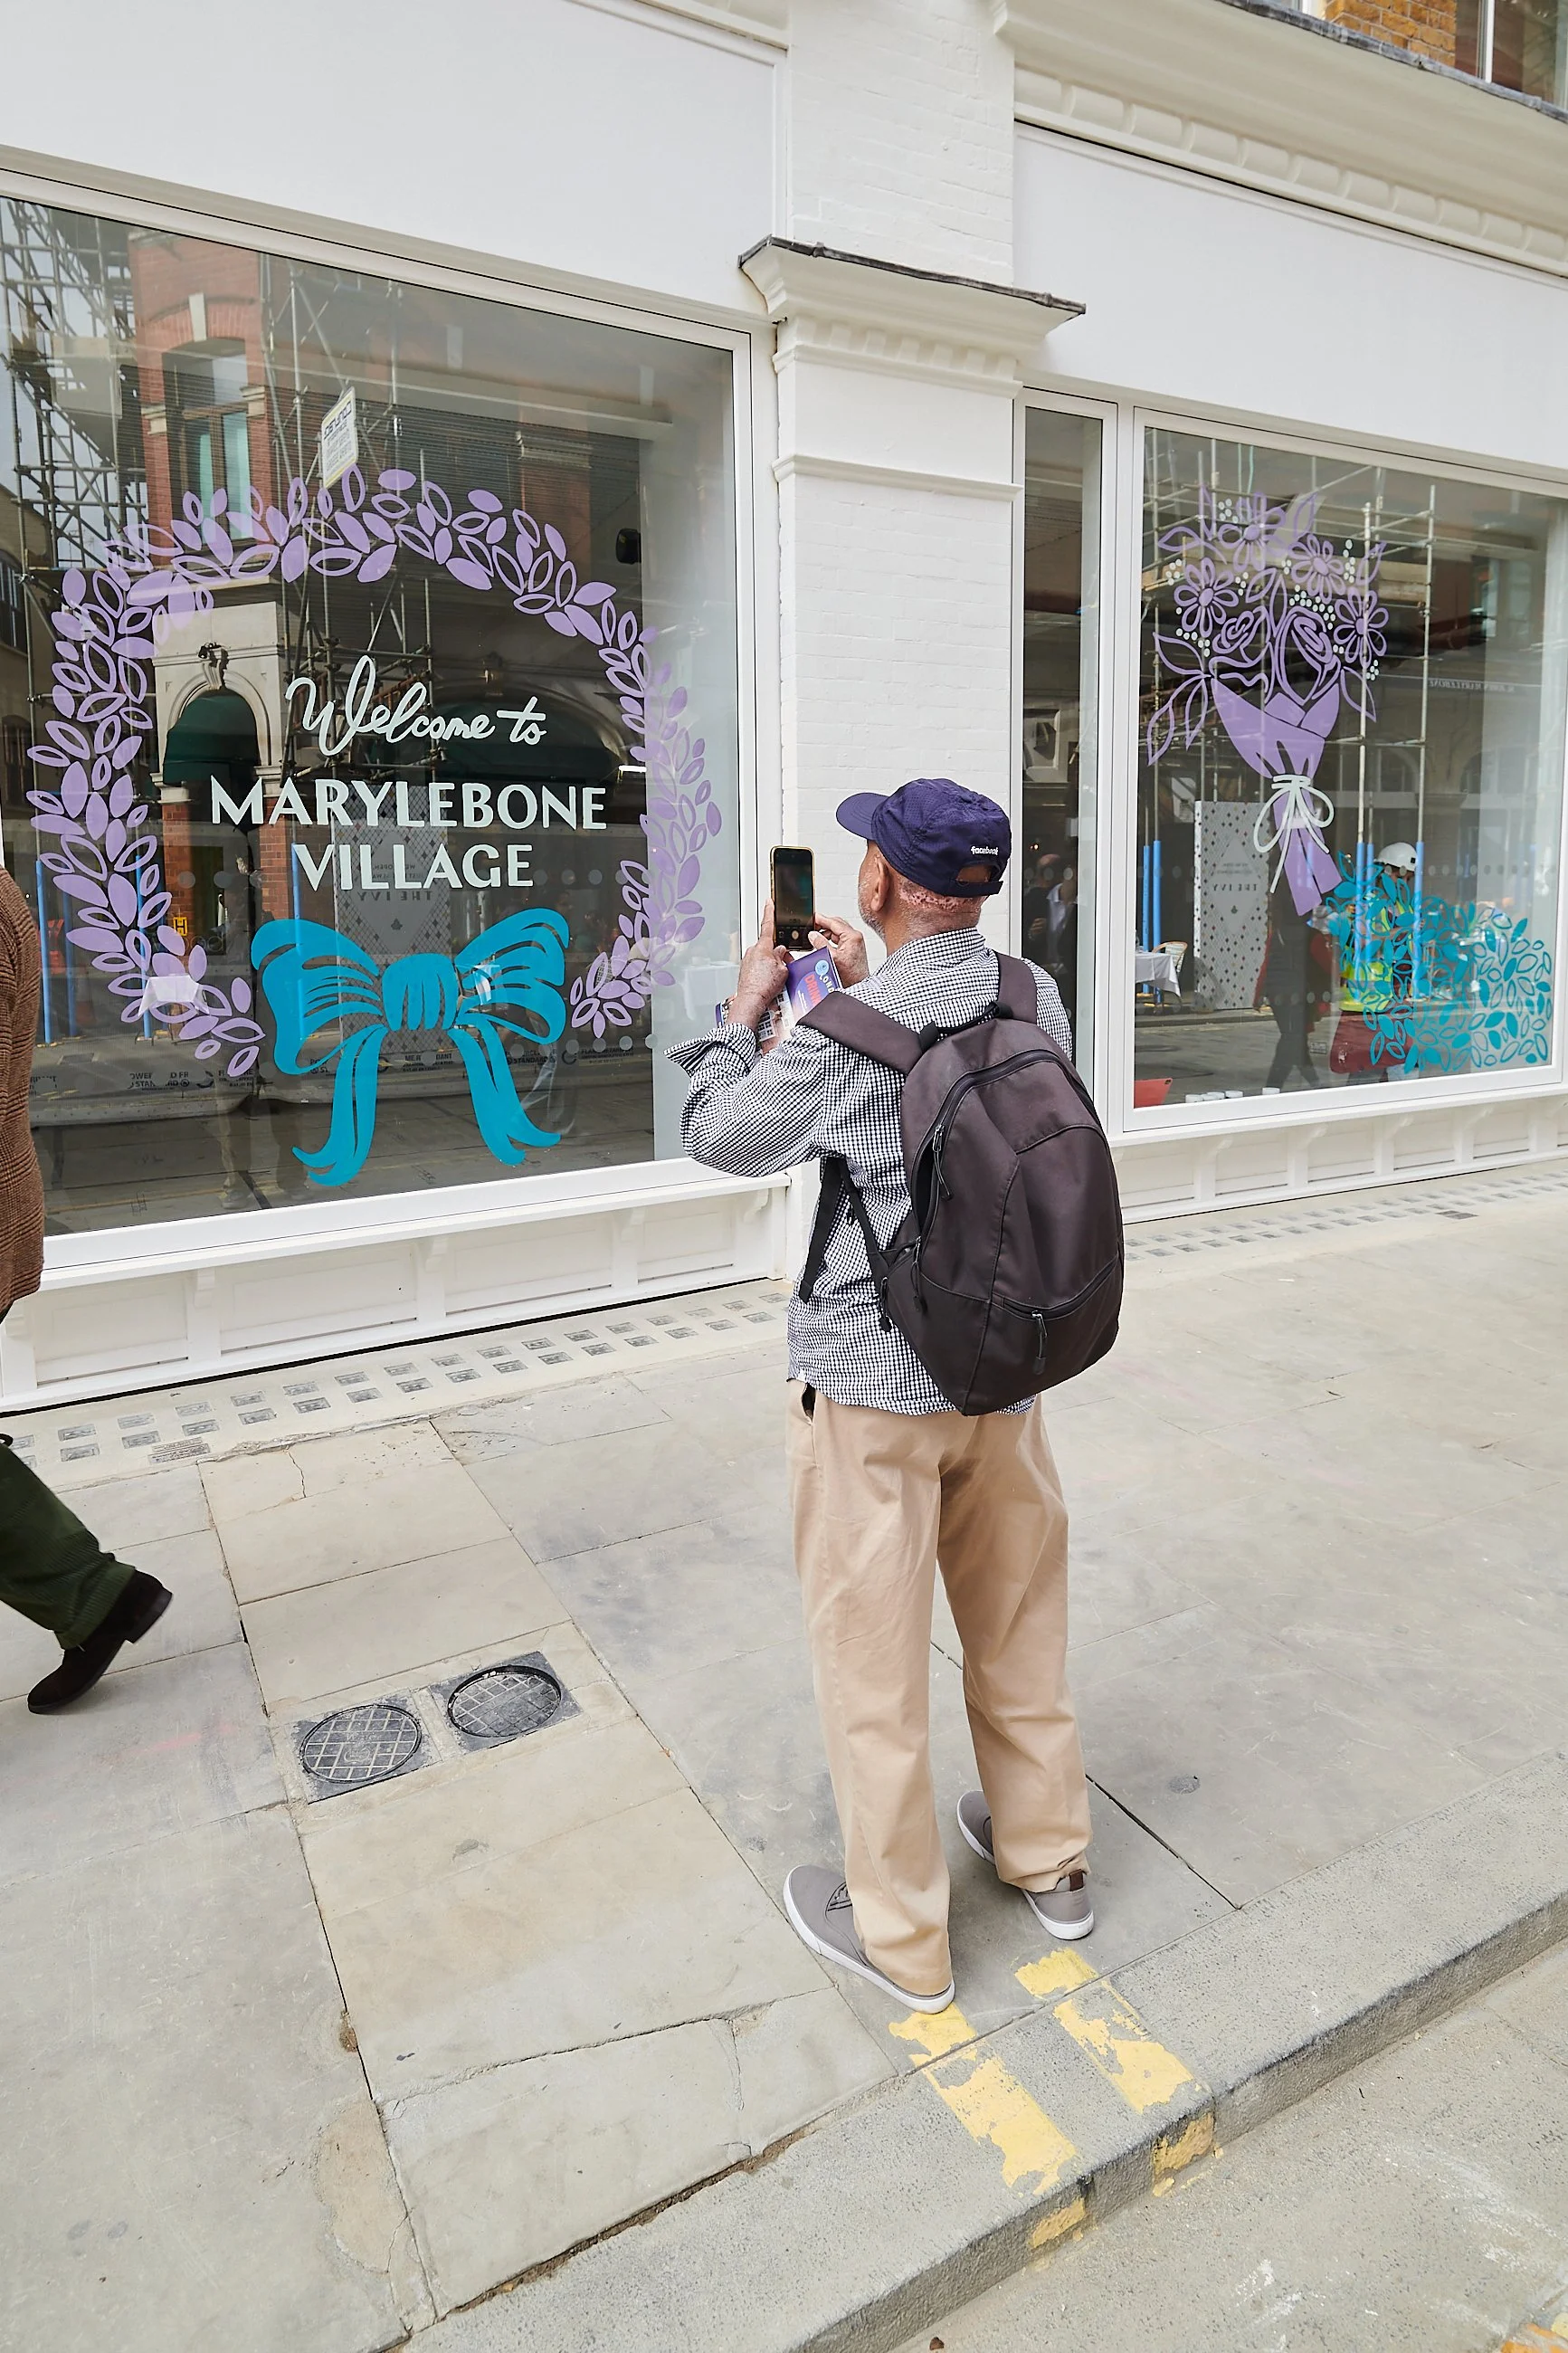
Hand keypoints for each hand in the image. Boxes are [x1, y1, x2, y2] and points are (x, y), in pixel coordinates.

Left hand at [729, 901, 790, 1029]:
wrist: (750, 1000)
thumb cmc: (764, 987)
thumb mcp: (782, 970)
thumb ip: (783, 957)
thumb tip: (781, 952)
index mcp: (763, 947)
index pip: (767, 925)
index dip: (770, 912)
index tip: (769, 902)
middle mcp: (753, 951)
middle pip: (770, 946)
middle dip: (779, 954)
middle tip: (785, 965)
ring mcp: (748, 960)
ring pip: (764, 957)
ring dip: (772, 964)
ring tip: (776, 978)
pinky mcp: (745, 969)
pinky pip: (759, 965)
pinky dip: (765, 970)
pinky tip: (769, 980)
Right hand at [807, 913, 868, 986]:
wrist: (858, 984)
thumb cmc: (851, 975)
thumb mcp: (832, 957)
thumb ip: (821, 944)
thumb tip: (813, 935)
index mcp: (852, 937)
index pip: (834, 922)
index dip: (822, 919)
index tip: (813, 917)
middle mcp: (855, 937)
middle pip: (836, 925)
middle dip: (823, 925)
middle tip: (812, 927)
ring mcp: (855, 942)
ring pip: (837, 932)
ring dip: (826, 933)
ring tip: (816, 938)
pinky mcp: (852, 948)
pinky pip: (839, 939)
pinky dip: (830, 939)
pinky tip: (823, 944)